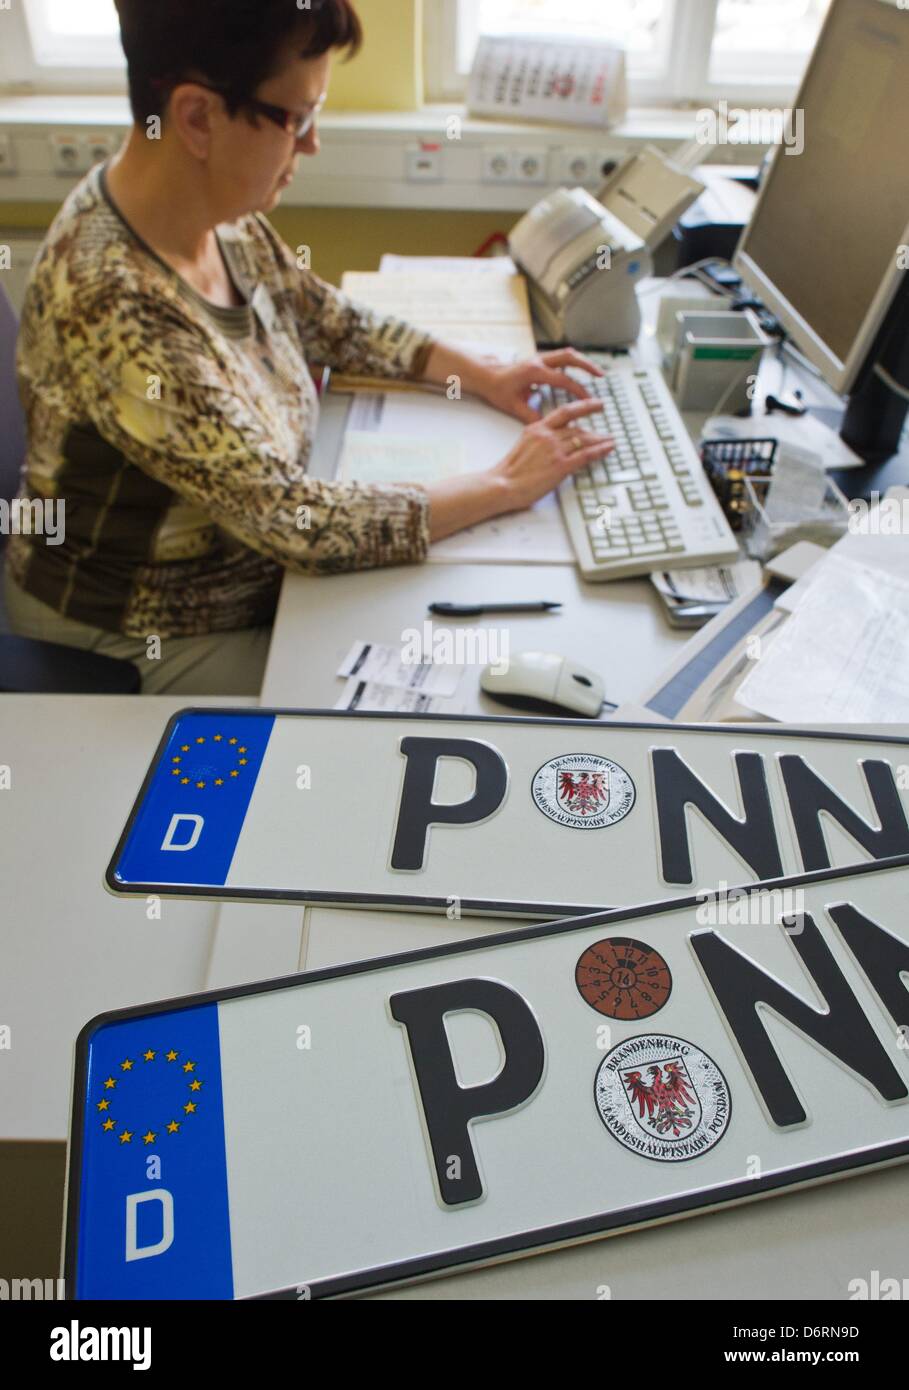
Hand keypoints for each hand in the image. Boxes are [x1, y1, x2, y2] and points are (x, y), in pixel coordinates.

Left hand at [478, 349, 605, 423]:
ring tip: (596, 372)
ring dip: (582, 361)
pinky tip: (581, 371)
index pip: (563, 380)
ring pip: (566, 354)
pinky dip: (573, 362)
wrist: (486, 376)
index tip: (589, 400)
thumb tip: (548, 428)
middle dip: (587, 366)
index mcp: (534, 373)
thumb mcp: (514, 407)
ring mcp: (539, 358)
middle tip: (601, 376)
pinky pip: (561, 357)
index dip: (577, 390)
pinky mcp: (539, 360)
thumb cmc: (498, 390)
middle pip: (569, 357)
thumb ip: (532, 417)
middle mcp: (539, 361)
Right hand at [487, 398, 614, 515]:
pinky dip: (600, 450)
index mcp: (537, 428)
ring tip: (610, 440)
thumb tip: (551, 442)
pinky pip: (586, 455)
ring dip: (600, 440)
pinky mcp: (560, 466)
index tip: (594, 403)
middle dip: (594, 429)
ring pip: (584, 440)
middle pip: (577, 429)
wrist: (502, 484)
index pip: (564, 412)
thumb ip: (538, 440)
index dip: (582, 406)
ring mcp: (555, 450)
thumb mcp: (523, 446)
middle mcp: (547, 436)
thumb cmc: (509, 471)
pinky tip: (608, 448)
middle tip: (607, 429)